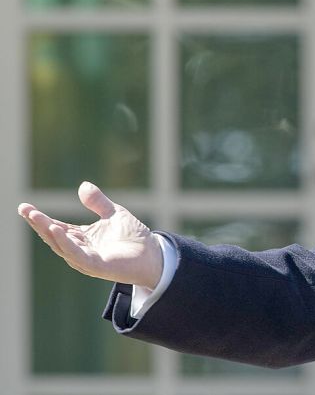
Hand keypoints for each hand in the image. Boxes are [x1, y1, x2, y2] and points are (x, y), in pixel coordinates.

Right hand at [19, 182, 163, 288]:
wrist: (153, 255)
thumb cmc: (133, 237)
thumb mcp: (114, 213)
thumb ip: (98, 202)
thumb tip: (83, 185)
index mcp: (82, 238)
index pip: (56, 227)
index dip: (41, 218)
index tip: (25, 207)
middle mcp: (80, 249)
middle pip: (54, 236)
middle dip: (39, 223)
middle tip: (25, 209)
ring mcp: (86, 259)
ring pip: (61, 245)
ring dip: (48, 231)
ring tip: (35, 216)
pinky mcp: (96, 266)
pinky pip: (77, 254)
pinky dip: (66, 243)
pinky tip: (57, 230)